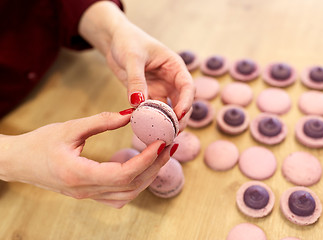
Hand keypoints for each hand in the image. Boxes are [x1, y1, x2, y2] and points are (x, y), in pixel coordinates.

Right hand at [0, 110, 172, 207]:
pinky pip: (119, 196)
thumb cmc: (39, 144)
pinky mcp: (88, 194)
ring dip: (148, 176)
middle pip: (131, 185)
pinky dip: (135, 184)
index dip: (146, 159)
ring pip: (128, 194)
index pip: (124, 173)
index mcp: (79, 174)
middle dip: (155, 166)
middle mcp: (85, 190)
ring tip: (160, 156)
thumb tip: (130, 114)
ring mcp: (87, 196)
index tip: (161, 142)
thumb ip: (101, 122)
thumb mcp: (69, 128)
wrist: (17, 162)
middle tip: (169, 146)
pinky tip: (142, 168)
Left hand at [79, 2, 194, 126]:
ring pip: (168, 110)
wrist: (115, 41)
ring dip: (165, 123)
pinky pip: (152, 111)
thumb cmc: (128, 41)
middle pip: (181, 102)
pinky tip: (145, 130)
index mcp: (175, 66)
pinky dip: (150, 121)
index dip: (186, 102)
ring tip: (160, 137)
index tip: (179, 115)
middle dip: (179, 118)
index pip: (187, 86)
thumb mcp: (132, 58)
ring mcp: (160, 89)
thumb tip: (138, 103)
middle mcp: (171, 80)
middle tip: (172, 133)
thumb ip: (136, 80)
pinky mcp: (148, 96)